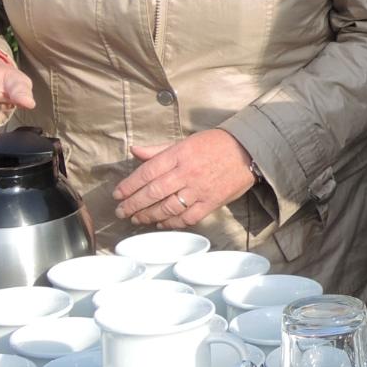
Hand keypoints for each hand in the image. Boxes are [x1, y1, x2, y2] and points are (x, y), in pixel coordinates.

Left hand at [113, 129, 258, 227]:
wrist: (248, 151)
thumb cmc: (215, 144)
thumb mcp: (185, 142)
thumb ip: (158, 150)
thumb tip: (135, 150)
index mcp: (178, 155)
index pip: (147, 172)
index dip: (129, 186)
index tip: (118, 194)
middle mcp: (186, 173)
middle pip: (153, 193)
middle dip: (133, 204)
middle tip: (121, 211)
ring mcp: (199, 189)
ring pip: (167, 208)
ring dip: (148, 216)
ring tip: (137, 219)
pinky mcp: (211, 202)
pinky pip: (187, 218)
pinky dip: (172, 223)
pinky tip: (161, 224)